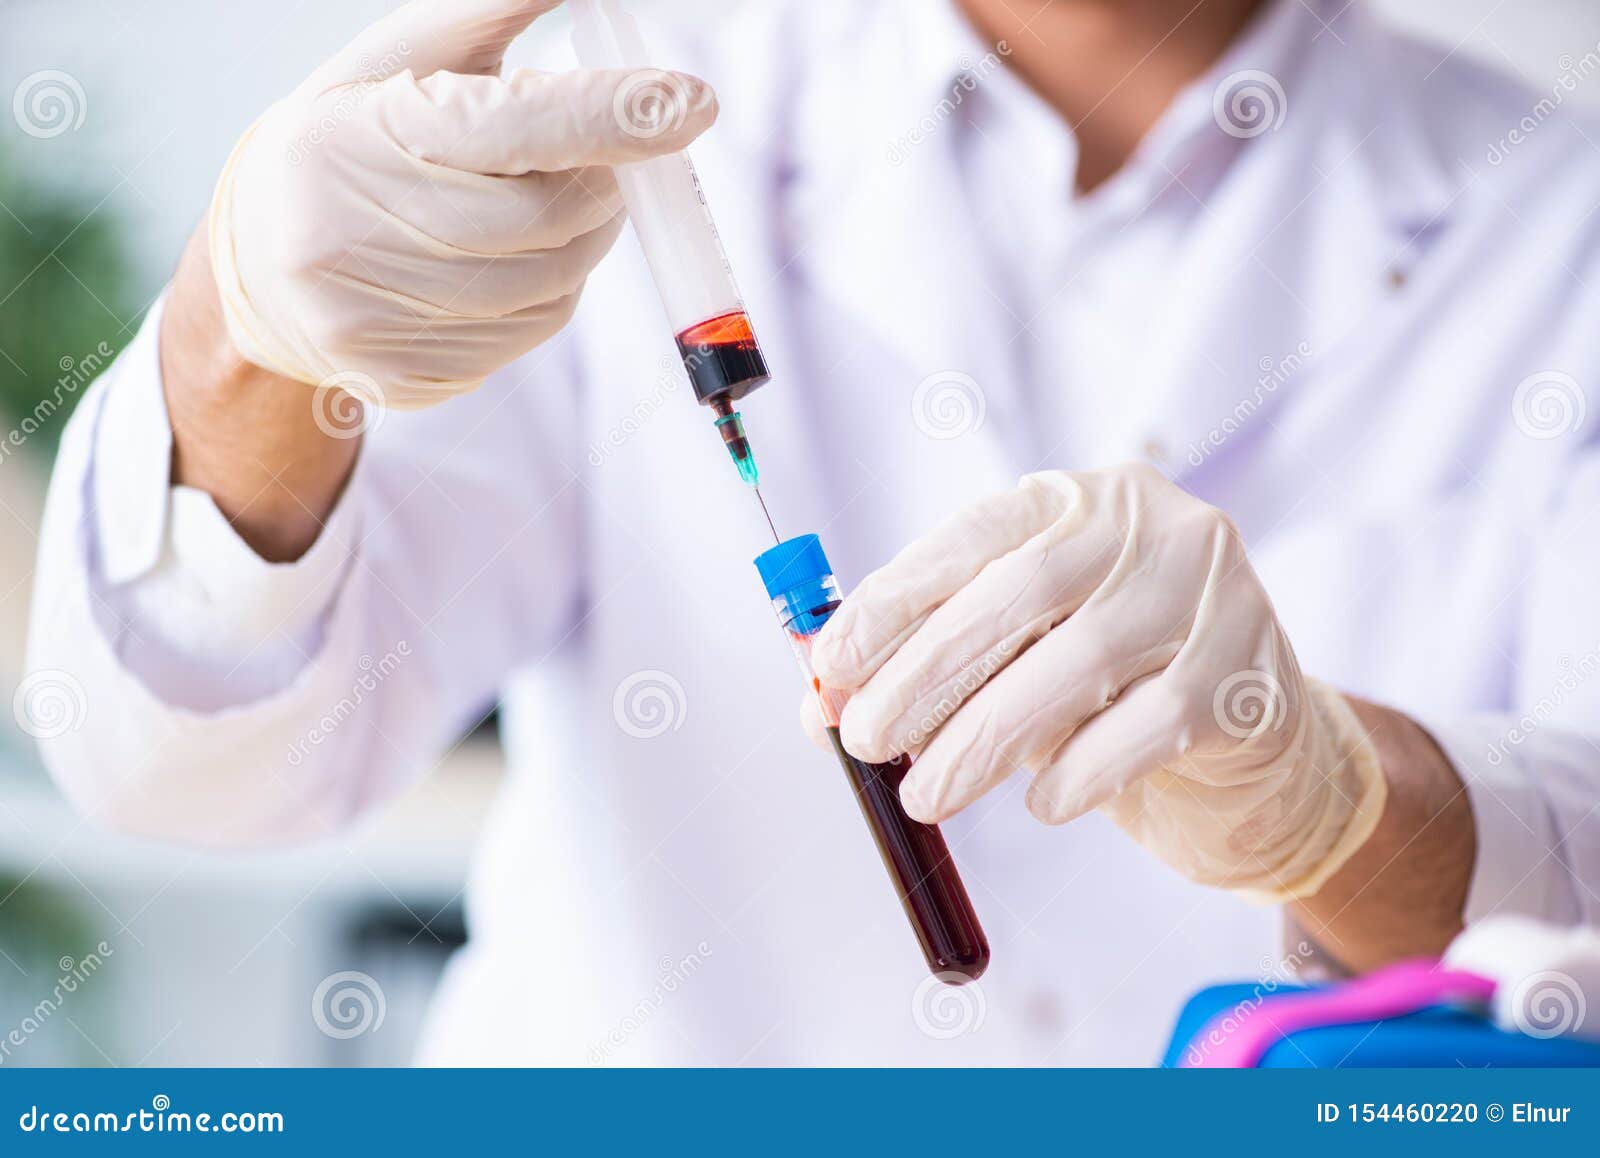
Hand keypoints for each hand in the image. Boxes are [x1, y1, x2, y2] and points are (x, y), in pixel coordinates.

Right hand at [208, 0, 716, 407]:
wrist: (257, 266)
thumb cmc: (349, 140)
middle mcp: (350, 236)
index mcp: (355, 136)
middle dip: (601, 184)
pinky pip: (528, 338)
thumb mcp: (401, 62)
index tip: (692, 104)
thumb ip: (495, 16)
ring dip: (579, 243)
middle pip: (548, 219)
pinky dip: (544, 294)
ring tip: (535, 209)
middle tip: (595, 159)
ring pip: (552, 287)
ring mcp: (373, 321)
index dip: (612, 117)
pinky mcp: (403, 379)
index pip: (512, 127)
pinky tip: (502, 265)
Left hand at [803, 465, 1387, 898]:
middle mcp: (1151, 527)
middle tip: (867, 740)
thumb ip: (928, 668)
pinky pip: (1150, 725)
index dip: (895, 597)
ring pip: (1080, 659)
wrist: (1253, 750)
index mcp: (1079, 502)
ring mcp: (1212, 594)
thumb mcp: (1017, 659)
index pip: (975, 535)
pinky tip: (1042, 804)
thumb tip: (820, 708)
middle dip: (929, 671)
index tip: (831, 663)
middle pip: (1025, 589)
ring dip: (986, 736)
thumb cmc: (1110, 692)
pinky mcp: (1249, 675)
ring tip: (929, 794)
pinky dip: (1080, 771)